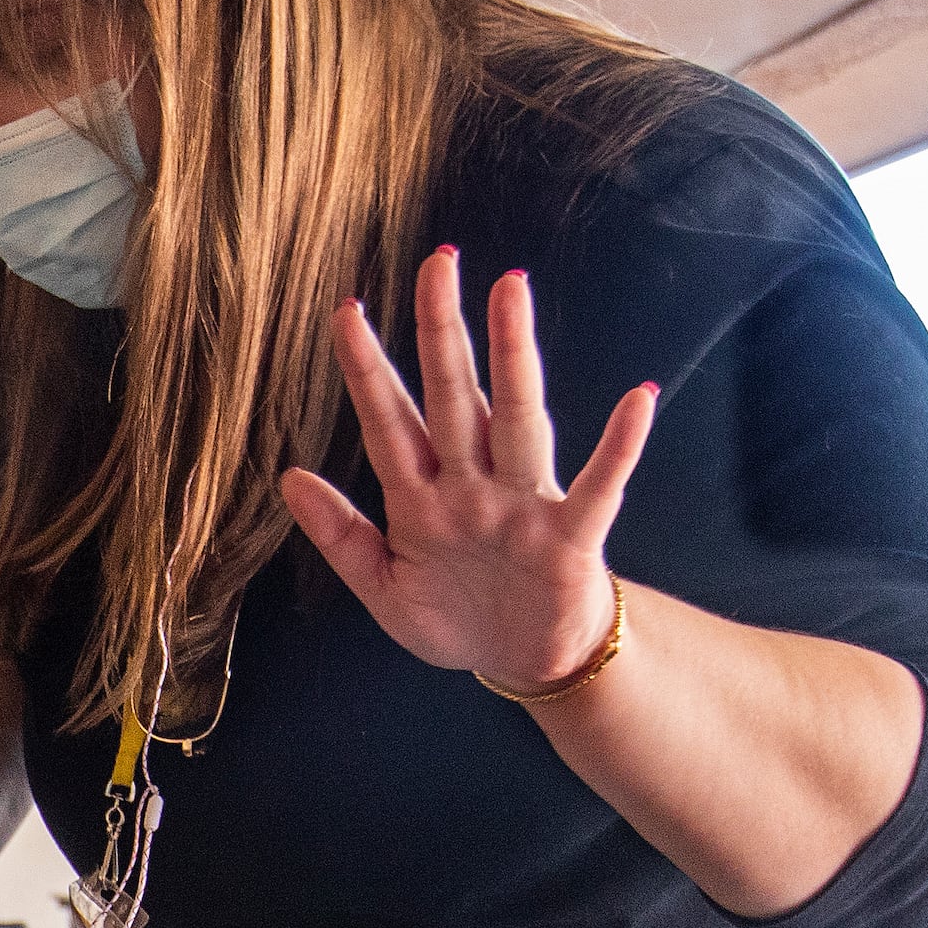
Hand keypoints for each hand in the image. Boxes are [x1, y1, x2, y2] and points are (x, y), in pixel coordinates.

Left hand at [277, 249, 655, 693]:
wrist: (524, 664)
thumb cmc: (459, 620)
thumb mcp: (385, 587)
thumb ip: (340, 535)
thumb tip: (289, 476)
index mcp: (423, 496)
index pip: (388, 421)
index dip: (367, 369)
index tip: (346, 310)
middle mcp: (473, 485)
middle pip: (453, 395)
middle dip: (442, 331)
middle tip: (436, 262)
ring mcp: (523, 504)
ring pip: (517, 417)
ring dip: (514, 356)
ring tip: (510, 290)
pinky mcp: (570, 537)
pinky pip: (598, 485)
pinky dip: (620, 445)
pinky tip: (638, 399)